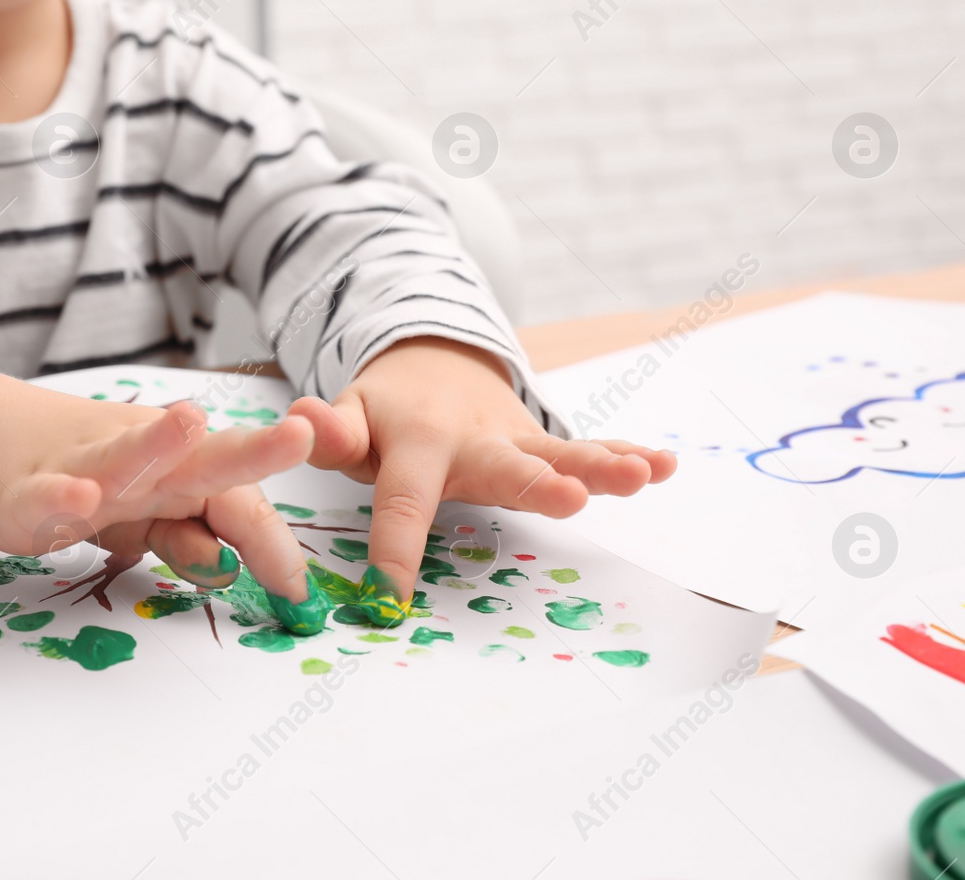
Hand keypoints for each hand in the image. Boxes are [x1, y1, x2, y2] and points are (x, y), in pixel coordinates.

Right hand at [0, 368, 333, 630]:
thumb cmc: (89, 475)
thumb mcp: (146, 515)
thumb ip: (188, 538)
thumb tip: (229, 565)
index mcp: (180, 473)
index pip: (238, 502)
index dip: (272, 544)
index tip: (298, 592)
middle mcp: (143, 463)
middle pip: (203, 459)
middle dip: (253, 449)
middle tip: (298, 436)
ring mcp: (84, 470)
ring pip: (125, 456)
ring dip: (156, 442)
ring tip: (189, 422)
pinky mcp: (26, 492)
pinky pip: (47, 497)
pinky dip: (62, 497)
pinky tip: (80, 498)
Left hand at [286, 337, 675, 624]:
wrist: (431, 364)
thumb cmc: (384, 414)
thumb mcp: (350, 416)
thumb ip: (331, 430)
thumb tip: (298, 421)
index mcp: (416, 445)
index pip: (403, 505)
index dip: (394, 552)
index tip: (389, 600)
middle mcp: (474, 441)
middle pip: (506, 467)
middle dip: (540, 483)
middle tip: (572, 497)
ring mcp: (515, 440)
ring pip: (560, 454)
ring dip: (601, 465)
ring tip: (643, 473)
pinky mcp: (542, 443)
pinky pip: (587, 447)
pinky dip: (627, 453)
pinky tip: (666, 463)